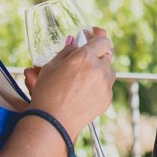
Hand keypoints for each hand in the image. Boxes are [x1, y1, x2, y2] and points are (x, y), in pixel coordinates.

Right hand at [27, 27, 114, 141]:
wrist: (54, 122)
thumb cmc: (48, 93)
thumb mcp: (51, 67)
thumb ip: (66, 51)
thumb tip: (74, 41)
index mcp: (84, 57)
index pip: (103, 40)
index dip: (98, 36)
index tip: (92, 35)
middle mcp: (98, 69)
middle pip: (107, 53)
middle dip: (98, 53)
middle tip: (87, 55)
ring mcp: (105, 85)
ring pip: (109, 70)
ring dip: (100, 68)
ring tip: (84, 74)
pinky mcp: (107, 98)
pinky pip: (107, 86)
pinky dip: (99, 84)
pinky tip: (85, 89)